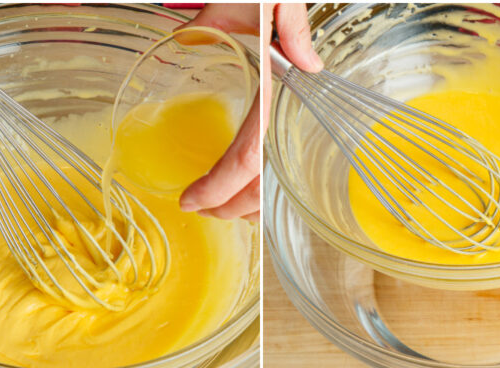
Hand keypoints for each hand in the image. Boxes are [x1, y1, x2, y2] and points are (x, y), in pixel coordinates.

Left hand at [177, 4, 321, 221]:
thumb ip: (287, 23)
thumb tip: (308, 66)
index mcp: (277, 81)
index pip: (251, 150)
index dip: (222, 184)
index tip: (191, 202)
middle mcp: (287, 99)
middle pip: (266, 174)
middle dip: (235, 205)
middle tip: (201, 212)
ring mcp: (287, 101)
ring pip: (276, 168)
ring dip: (251, 198)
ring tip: (222, 207)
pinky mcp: (282, 96)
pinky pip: (271, 148)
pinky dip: (258, 175)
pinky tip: (243, 181)